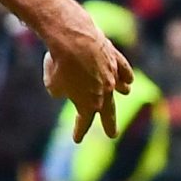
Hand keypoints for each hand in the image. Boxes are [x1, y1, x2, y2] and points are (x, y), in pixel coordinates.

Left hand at [41, 13, 133, 141]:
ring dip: (121, 91)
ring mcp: (112, 75)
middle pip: (108, 111)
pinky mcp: (114, 57)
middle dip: (109, 124)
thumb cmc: (59, 65)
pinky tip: (127, 79)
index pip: (84, 122)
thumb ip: (60, 91)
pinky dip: (125, 74)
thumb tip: (66, 89)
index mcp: (88, 104)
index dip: (80, 131)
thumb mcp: (52, 84)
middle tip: (112, 135)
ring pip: (119, 87)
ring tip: (124, 94)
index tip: (77, 140)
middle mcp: (104, 92)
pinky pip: (122, 69)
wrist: (74, 40)